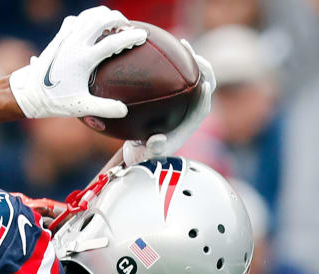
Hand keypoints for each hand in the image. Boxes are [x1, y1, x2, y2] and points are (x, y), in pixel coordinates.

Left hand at [8, 6, 147, 118]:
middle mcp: (74, 44)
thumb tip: (124, 111)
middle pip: (102, 19)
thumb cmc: (54, 101)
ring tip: (113, 24)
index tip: (143, 36)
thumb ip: (104, 108)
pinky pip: (76, 19)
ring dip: (103, 15)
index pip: (113, 42)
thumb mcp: (80, 107)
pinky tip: (92, 28)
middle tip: (127, 27)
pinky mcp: (58, 37)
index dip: (131, 36)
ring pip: (88, 15)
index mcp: (83, 59)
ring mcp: (65, 38)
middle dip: (118, 19)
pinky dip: (87, 19)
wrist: (27, 92)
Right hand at [122, 39, 214, 164]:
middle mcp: (192, 107)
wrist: (141, 146)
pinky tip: (169, 45)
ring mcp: (185, 97)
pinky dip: (179, 60)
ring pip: (196, 75)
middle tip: (196, 59)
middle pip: (206, 87)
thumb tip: (157, 140)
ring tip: (184, 45)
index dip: (205, 97)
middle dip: (206, 72)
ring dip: (193, 60)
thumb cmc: (145, 151)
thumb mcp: (145, 154)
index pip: (203, 107)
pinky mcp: (176, 90)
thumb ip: (152, 148)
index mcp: (190, 123)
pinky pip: (181, 72)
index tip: (202, 84)